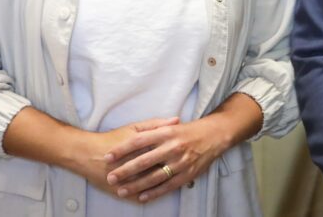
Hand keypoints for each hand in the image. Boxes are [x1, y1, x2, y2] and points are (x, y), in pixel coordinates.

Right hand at [67, 117, 179, 195]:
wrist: (86, 154)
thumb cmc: (111, 139)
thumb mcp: (133, 128)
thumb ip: (155, 124)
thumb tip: (176, 120)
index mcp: (142, 147)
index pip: (166, 151)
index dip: (179, 152)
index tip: (190, 150)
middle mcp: (136, 165)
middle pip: (161, 169)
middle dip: (176, 168)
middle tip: (189, 166)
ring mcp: (128, 181)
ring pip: (151, 186)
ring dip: (165, 183)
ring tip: (177, 180)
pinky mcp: (121, 192)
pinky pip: (138, 197)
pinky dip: (149, 196)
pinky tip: (157, 194)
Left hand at [103, 115, 232, 201]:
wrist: (214, 135)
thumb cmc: (188, 130)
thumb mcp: (171, 125)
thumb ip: (153, 129)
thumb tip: (132, 137)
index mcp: (166, 132)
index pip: (139, 140)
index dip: (122, 149)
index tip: (108, 156)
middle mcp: (172, 146)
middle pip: (144, 160)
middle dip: (125, 170)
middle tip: (110, 177)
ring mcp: (180, 162)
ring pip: (154, 176)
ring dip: (136, 185)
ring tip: (121, 190)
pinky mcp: (187, 174)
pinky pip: (168, 185)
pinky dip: (154, 192)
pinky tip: (142, 197)